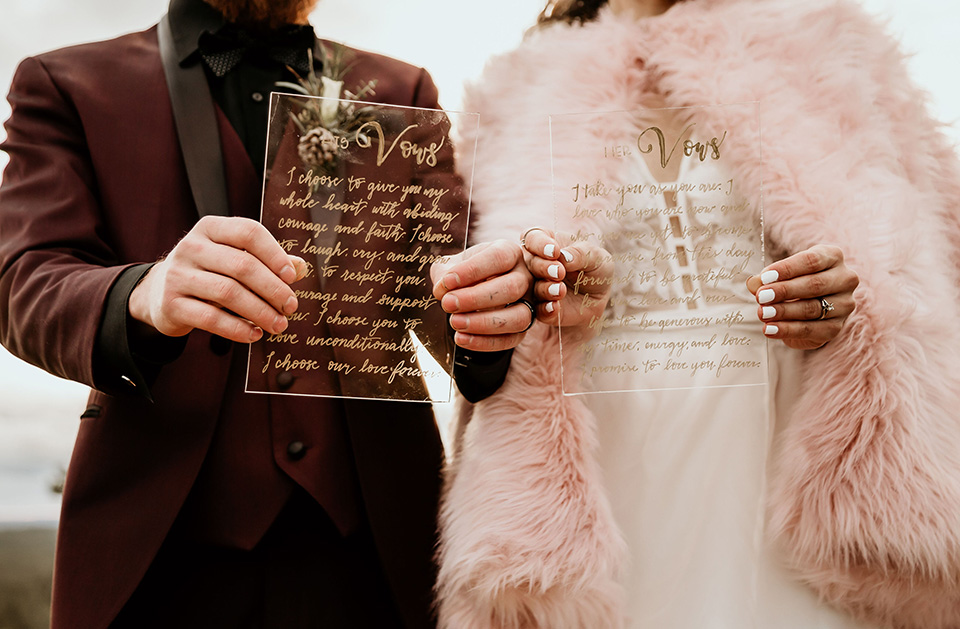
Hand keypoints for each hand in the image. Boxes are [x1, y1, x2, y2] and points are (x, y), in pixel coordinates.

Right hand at [129, 216, 307, 342]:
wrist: (160, 294)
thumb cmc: (210, 273)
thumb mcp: (235, 259)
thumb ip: (268, 261)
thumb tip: (301, 267)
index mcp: (210, 228)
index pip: (248, 232)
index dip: (274, 254)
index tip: (292, 277)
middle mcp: (191, 247)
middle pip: (242, 265)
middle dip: (273, 289)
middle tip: (291, 307)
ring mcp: (178, 275)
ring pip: (228, 293)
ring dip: (260, 311)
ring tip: (279, 325)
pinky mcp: (171, 304)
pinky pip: (210, 318)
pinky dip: (237, 328)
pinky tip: (254, 334)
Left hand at [431, 239, 532, 351]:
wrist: (471, 290)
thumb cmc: (463, 275)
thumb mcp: (452, 267)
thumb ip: (444, 274)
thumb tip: (442, 290)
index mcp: (510, 252)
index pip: (499, 257)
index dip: (472, 270)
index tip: (447, 281)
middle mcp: (525, 276)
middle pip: (512, 287)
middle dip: (476, 298)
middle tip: (448, 303)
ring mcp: (529, 304)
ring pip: (519, 316)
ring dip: (484, 323)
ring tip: (455, 322)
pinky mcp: (524, 328)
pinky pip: (511, 339)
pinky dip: (485, 342)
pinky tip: (461, 338)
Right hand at [521, 228, 613, 327]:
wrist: (598, 299)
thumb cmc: (596, 270)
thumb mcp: (597, 258)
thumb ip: (582, 254)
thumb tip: (564, 256)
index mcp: (545, 245)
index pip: (532, 238)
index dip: (539, 243)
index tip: (554, 251)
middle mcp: (535, 265)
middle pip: (529, 262)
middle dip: (543, 266)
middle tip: (559, 272)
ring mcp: (535, 287)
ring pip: (530, 287)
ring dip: (544, 288)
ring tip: (560, 290)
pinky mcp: (540, 309)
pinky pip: (536, 310)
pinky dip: (545, 308)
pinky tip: (555, 307)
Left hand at [746, 244, 858, 349]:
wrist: (809, 308)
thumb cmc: (793, 282)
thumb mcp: (781, 275)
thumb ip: (766, 279)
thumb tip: (753, 283)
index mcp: (833, 257)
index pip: (811, 260)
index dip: (787, 269)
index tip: (765, 277)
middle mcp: (845, 279)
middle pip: (815, 284)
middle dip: (784, 291)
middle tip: (761, 296)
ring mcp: (844, 304)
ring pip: (812, 308)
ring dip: (784, 311)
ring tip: (762, 313)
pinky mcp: (836, 327)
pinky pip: (811, 329)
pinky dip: (787, 330)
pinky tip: (769, 329)